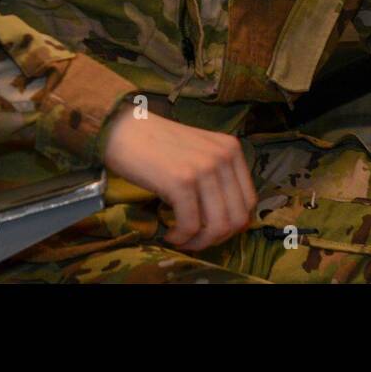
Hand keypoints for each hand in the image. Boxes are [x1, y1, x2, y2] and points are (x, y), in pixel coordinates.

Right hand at [102, 109, 255, 250]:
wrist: (121, 129)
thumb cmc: (156, 145)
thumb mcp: (198, 153)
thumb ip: (217, 176)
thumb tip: (230, 222)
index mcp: (231, 148)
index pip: (248, 201)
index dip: (232, 225)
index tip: (209, 231)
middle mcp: (223, 156)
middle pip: (237, 218)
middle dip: (216, 238)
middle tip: (194, 240)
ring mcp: (204, 168)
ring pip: (217, 226)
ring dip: (199, 242)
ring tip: (181, 239)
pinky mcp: (181, 181)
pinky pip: (191, 225)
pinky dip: (181, 238)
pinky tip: (169, 234)